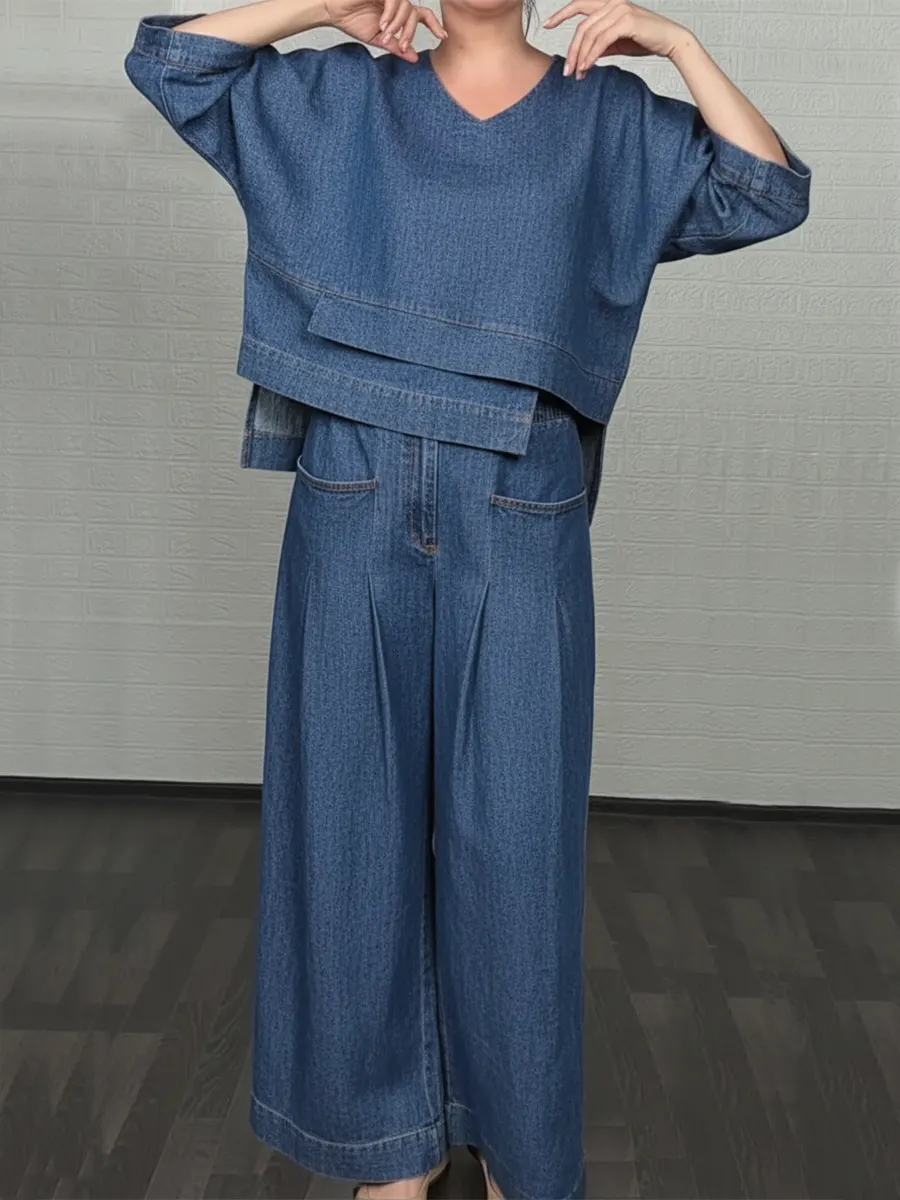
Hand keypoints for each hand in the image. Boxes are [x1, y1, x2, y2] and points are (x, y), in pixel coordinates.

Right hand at [323, 0, 446, 59]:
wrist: (334, 11)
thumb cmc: (353, 21)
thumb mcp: (379, 39)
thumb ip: (397, 47)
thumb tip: (414, 58)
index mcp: (398, 12)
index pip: (421, 15)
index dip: (434, 24)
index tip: (443, 37)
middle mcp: (396, 1)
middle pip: (415, 14)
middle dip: (410, 32)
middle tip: (402, 46)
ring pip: (406, 8)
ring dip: (398, 25)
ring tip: (385, 34)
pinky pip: (395, 1)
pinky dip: (391, 15)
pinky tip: (382, 24)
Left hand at [543, 0, 692, 77]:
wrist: (670, 41)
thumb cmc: (645, 40)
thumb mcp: (617, 43)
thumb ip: (600, 45)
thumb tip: (584, 57)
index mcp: (609, 3)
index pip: (580, 5)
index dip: (561, 14)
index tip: (547, 25)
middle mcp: (613, 2)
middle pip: (582, 26)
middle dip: (571, 50)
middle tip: (566, 70)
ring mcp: (619, 9)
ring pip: (589, 35)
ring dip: (580, 57)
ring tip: (577, 74)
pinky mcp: (626, 21)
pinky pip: (601, 40)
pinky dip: (591, 56)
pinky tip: (587, 67)